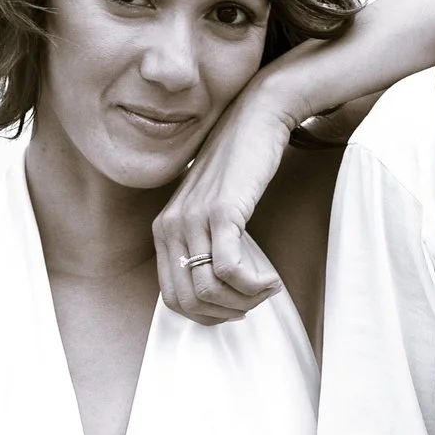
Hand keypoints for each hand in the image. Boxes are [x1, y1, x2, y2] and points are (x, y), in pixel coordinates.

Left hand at [155, 75, 298, 323]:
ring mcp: (194, 219)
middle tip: (253, 302)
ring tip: (266, 288)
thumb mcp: (210, 207)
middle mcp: (171, 226)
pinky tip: (271, 280)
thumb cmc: (239, 165)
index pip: (172, 298)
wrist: (255, 118)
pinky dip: (254, 285)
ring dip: (244, 301)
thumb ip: (203, 241)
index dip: (206, 316)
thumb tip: (214, 289)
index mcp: (163, 230)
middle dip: (225, 313)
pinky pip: (230, 269)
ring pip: (209, 290)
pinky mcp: (222, 212)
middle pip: (189, 301)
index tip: (234, 308)